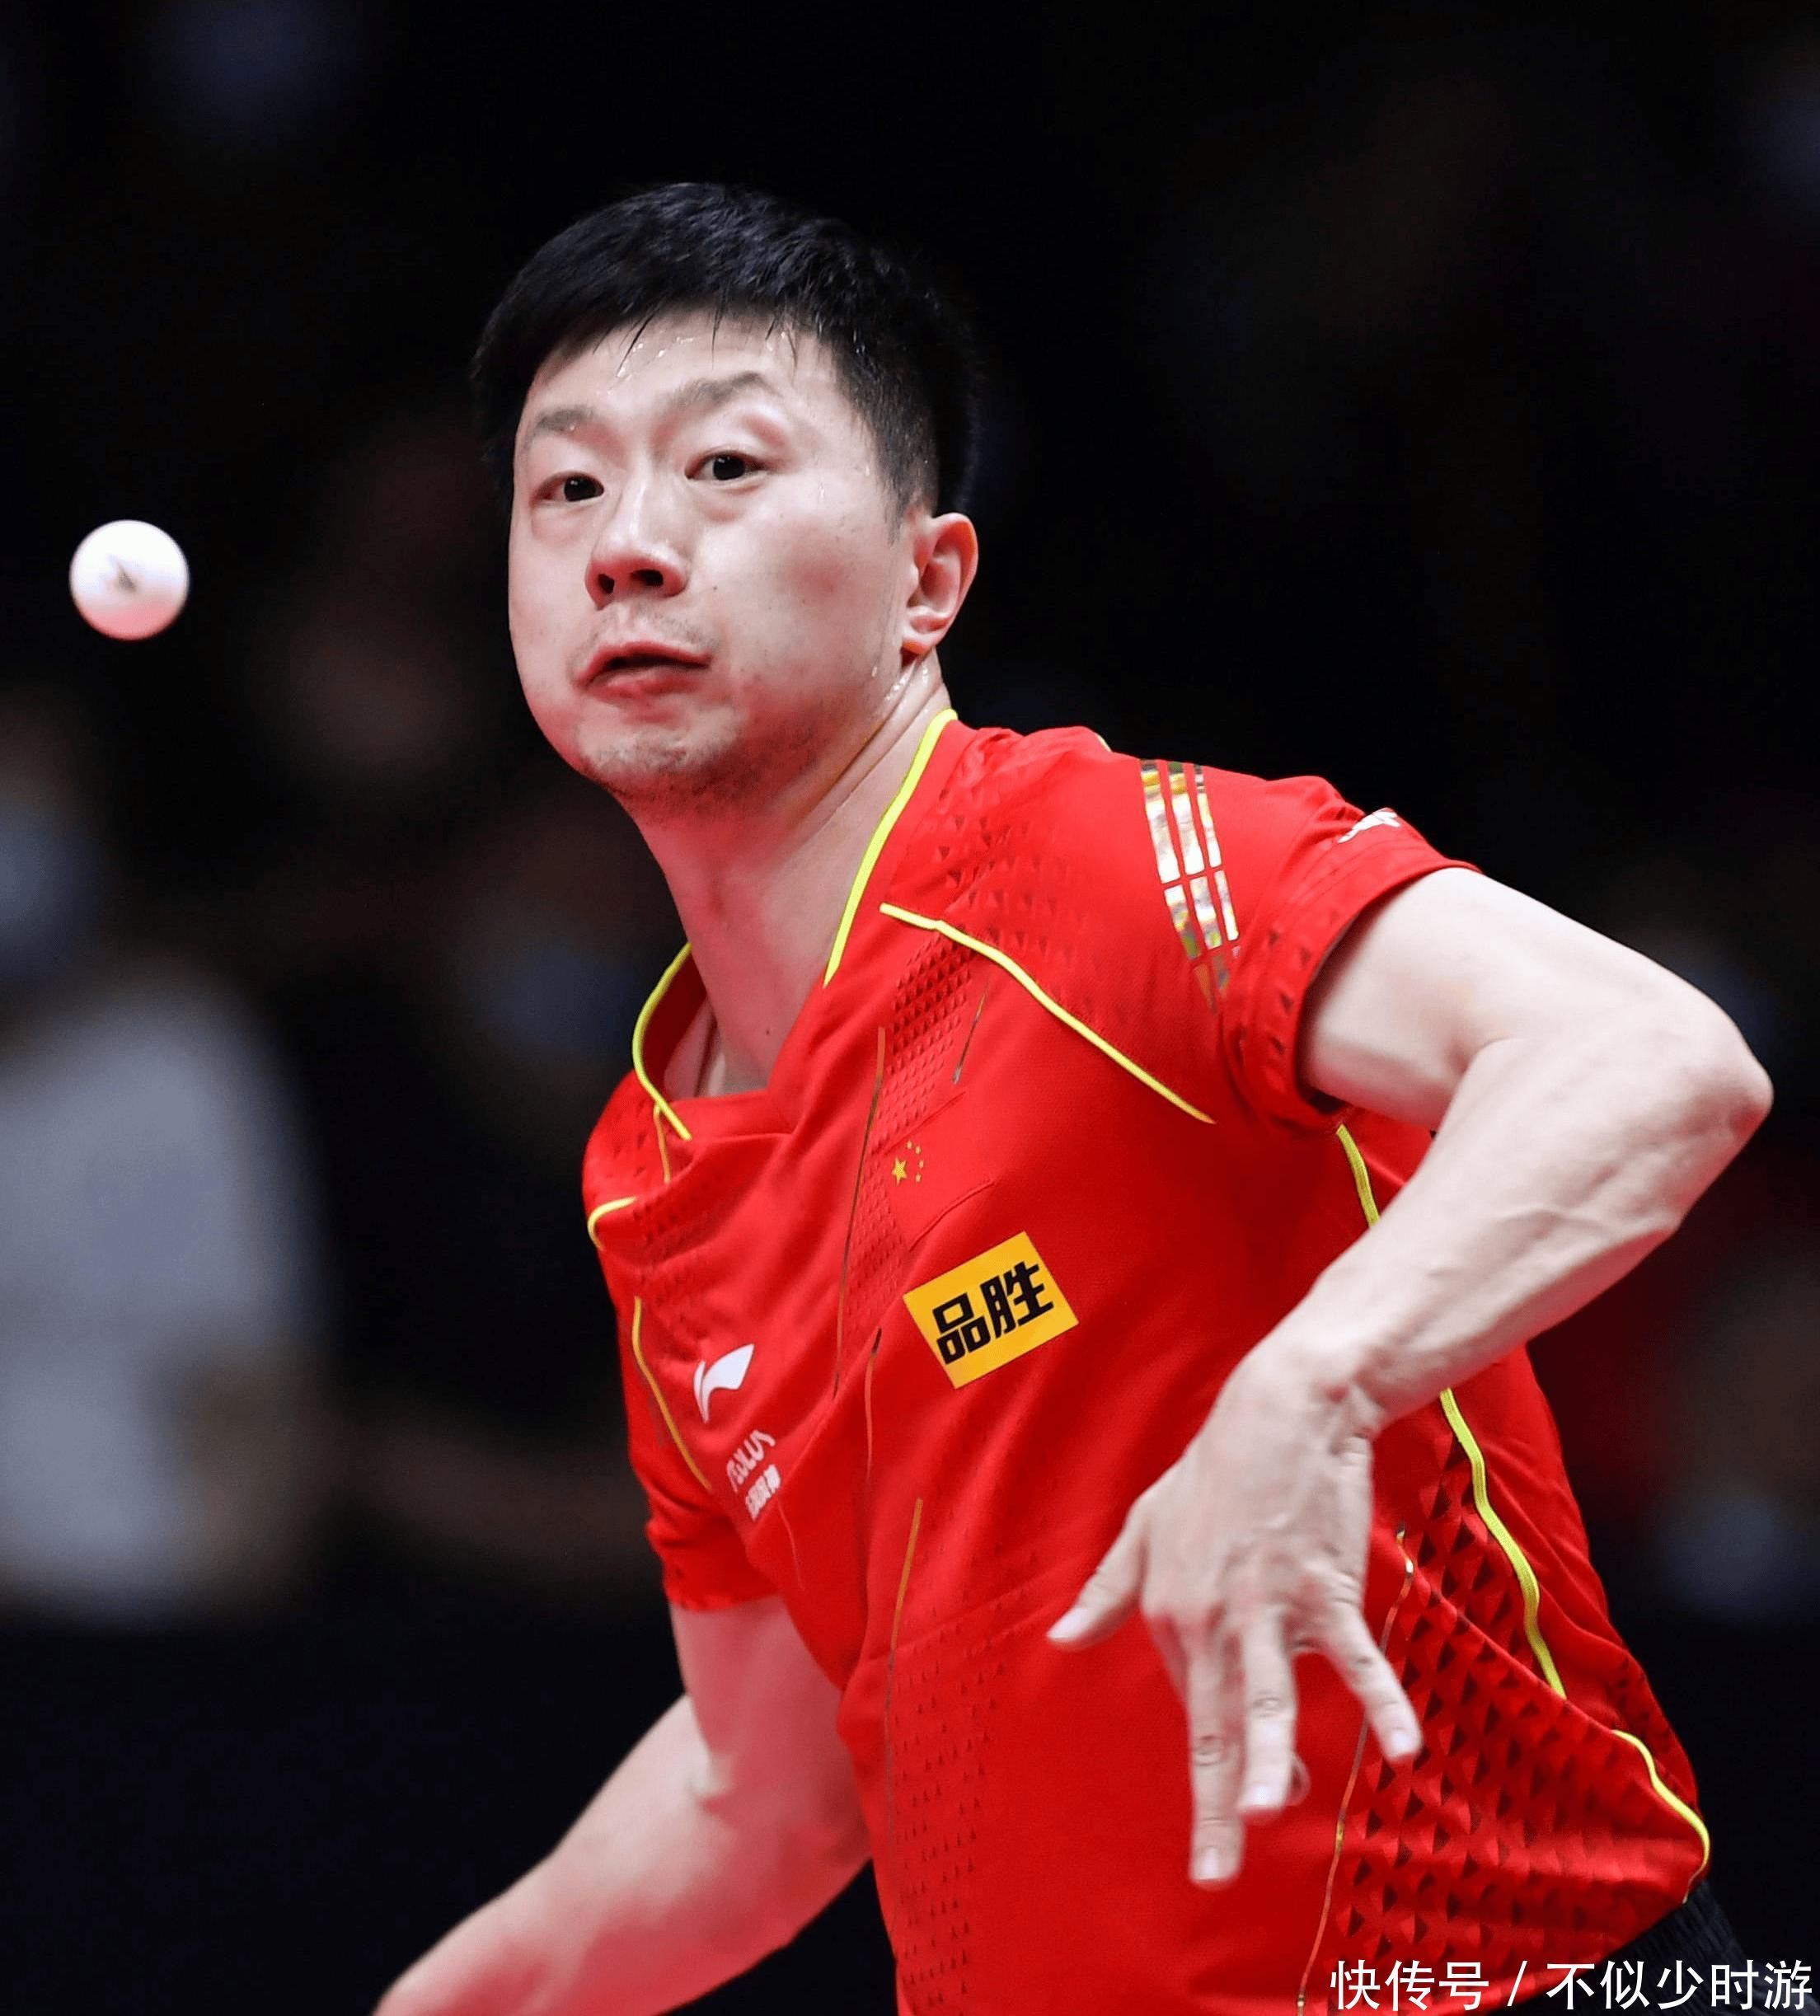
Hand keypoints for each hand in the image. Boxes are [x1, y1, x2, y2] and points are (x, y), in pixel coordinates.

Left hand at [1045, 1341, 1421, 1885]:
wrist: (1278, 1412)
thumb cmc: (1213, 1472)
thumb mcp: (1144, 1528)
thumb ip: (1106, 1591)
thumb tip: (1059, 1641)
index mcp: (1167, 1612)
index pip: (1192, 1705)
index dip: (1216, 1759)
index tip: (1236, 1810)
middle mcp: (1210, 1618)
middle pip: (1214, 1724)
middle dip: (1215, 1804)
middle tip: (1213, 1873)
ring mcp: (1268, 1604)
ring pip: (1267, 1695)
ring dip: (1266, 1755)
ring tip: (1264, 1812)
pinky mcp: (1322, 1585)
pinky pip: (1354, 1655)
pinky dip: (1381, 1701)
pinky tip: (1403, 1749)